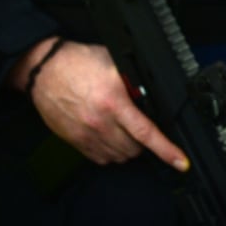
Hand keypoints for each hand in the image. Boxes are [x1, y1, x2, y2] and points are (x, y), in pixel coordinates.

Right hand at [10, 37, 189, 169]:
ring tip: (126, 129)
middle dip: (146, 142)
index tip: (180, 162)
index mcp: (113, 102)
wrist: (45, 70)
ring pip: (120, 156)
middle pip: (135, 149)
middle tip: (143, 125)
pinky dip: (112, 152)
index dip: (167, 150)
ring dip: (129, 147)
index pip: (146, 132)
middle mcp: (100, 122)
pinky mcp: (75, 141)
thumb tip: (153, 96)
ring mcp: (86, 134)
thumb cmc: (80, 63)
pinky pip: (101, 159)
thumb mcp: (116, 65)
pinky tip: (112, 136)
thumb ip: (136, 83)